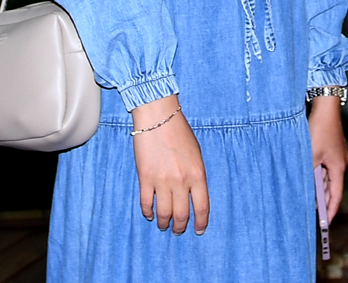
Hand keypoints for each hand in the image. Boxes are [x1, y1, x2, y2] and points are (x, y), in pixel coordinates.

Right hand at [130, 96, 206, 233]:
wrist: (158, 117)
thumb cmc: (179, 132)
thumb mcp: (196, 154)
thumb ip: (195, 176)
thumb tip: (192, 194)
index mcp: (197, 175)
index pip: (202, 207)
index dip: (200, 222)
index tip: (198, 230)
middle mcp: (181, 181)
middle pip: (182, 214)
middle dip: (180, 227)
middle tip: (178, 230)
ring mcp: (162, 181)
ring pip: (164, 213)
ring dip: (164, 222)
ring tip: (163, 225)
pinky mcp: (145, 178)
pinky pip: (146, 203)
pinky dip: (148, 212)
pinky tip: (150, 214)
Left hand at [309, 95, 347, 219]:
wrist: (325, 107)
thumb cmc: (319, 130)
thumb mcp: (311, 154)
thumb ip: (308, 172)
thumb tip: (304, 186)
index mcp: (339, 167)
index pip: (336, 194)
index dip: (331, 209)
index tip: (326, 223)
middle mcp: (340, 163)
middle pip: (332, 187)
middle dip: (324, 201)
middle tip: (317, 216)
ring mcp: (336, 155)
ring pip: (327, 177)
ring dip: (319, 188)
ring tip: (310, 201)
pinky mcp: (330, 148)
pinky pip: (324, 167)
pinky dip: (317, 176)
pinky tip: (308, 179)